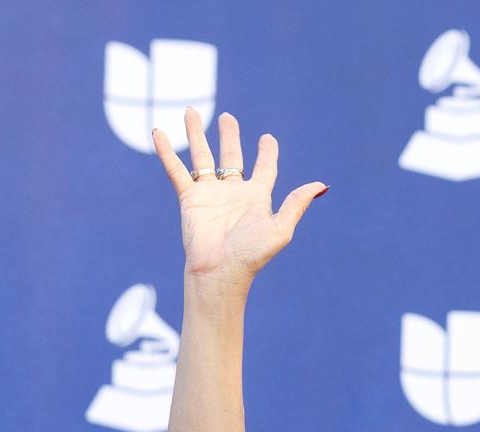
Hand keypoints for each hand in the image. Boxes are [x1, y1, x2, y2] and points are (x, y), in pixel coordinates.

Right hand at [150, 108, 326, 289]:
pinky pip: (176, 170)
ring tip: (190, 111)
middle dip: (229, 136)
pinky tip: (158, 132)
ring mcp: (210, 193)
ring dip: (196, 134)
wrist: (219, 271)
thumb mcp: (280, 228)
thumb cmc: (251, 255)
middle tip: (227, 118)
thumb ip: (296, 204)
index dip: (267, 154)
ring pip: (202, 157)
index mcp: (256, 197)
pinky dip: (166, 151)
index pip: (264, 169)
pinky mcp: (189, 198)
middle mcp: (233, 192)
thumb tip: (321, 185)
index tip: (267, 139)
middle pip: (231, 156)